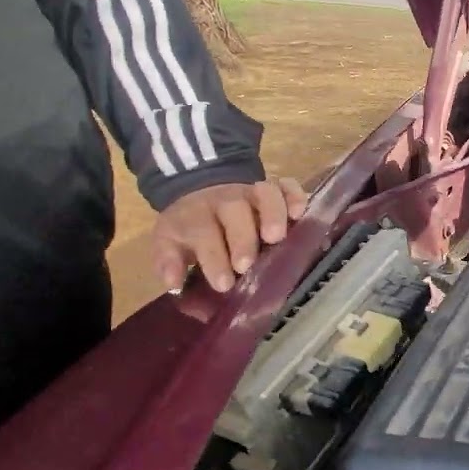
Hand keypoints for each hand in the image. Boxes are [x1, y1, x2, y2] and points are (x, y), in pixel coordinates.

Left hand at [152, 178, 308, 292]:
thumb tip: (173, 284)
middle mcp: (225, 200)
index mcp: (197, 215)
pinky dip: (296, 197)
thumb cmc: (189, 225)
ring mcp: (252, 191)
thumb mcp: (169, 242)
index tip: (223, 284)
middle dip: (242, 239)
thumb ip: (169, 262)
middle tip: (246, 266)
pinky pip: (288, 185)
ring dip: (272, 214)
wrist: (200, 185)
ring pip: (265, 193)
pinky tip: (300, 214)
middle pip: (234, 211)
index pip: (203, 232)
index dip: (213, 257)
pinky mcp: (275, 187)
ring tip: (276, 238)